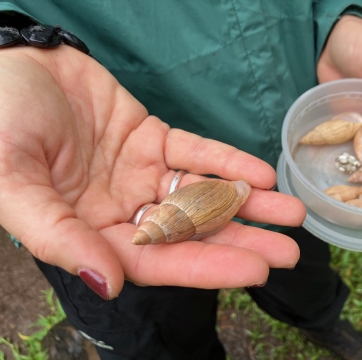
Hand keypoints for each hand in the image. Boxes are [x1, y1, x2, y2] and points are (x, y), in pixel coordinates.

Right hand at [0, 46, 303, 298]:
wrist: (11, 64)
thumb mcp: (12, 183)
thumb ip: (58, 236)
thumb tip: (107, 282)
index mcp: (87, 232)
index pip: (154, 261)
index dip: (206, 266)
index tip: (256, 270)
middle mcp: (120, 209)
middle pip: (189, 233)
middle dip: (240, 241)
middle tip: (291, 251)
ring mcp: (139, 174)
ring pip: (200, 194)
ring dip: (245, 203)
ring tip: (291, 212)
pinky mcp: (151, 138)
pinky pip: (194, 152)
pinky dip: (225, 162)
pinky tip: (260, 174)